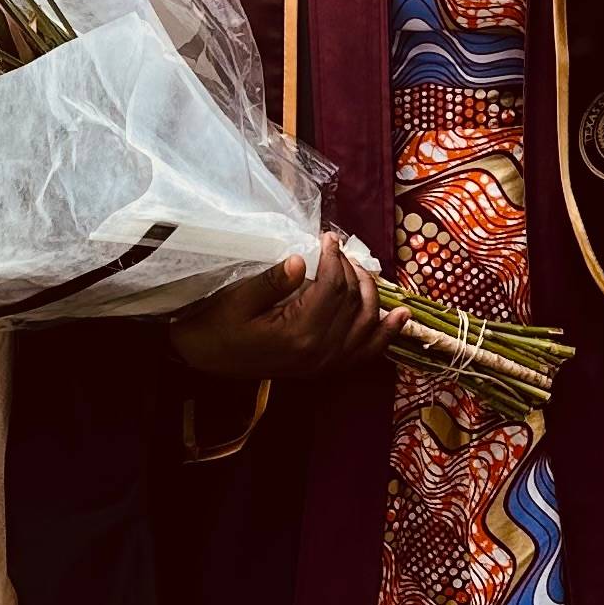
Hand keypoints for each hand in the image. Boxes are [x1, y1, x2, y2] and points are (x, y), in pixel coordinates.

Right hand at [171, 230, 397, 382]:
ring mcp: (325, 363)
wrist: (201, 360)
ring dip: (371, 292)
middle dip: (350, 269)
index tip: (327, 237)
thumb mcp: (235, 300)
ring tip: (358, 267)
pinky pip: (366, 352)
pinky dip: (386, 333)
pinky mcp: (325, 367)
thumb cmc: (213, 327)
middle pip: (353, 301)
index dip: (334, 257)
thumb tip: (301, 258)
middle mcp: (319, 352)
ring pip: (367, 322)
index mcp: (298, 334)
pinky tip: (401, 315)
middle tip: (336, 248)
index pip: (333, 287)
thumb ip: (271, 281)